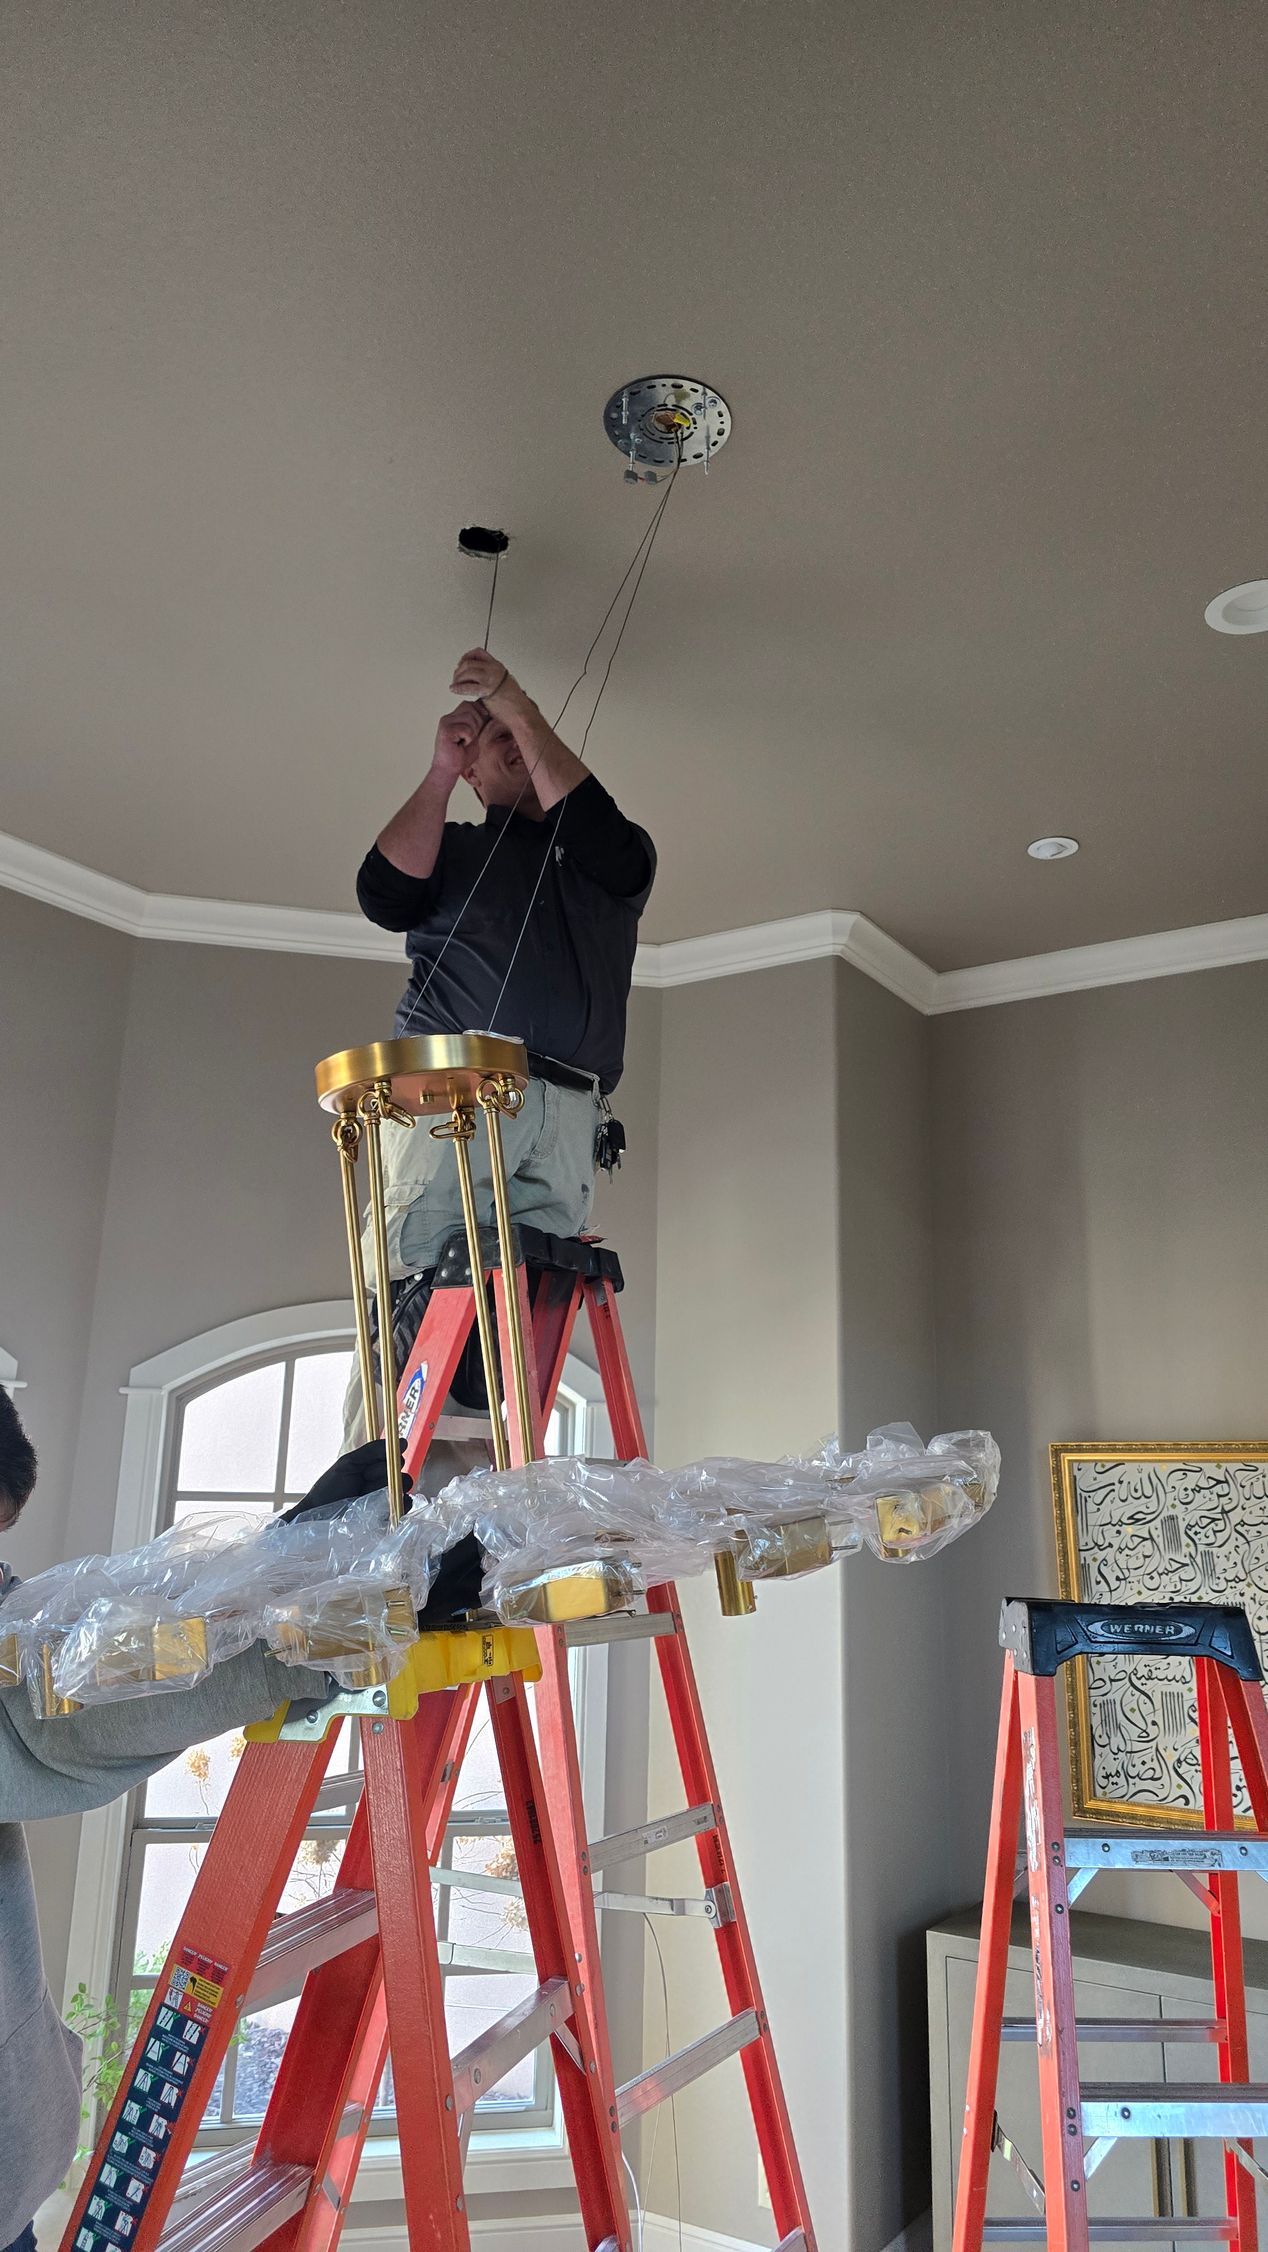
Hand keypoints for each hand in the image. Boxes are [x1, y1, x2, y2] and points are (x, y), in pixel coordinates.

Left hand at [280, 1438, 412, 1523]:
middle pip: (400, 1473)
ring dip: (388, 1489)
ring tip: (367, 1495)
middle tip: (364, 1481)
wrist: (319, 1515)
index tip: (372, 1465)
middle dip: (384, 1475)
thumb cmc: (330, 1487)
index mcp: (374, 1468)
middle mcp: (383, 1483)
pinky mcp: (387, 1516)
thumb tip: (404, 1442)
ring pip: (403, 1489)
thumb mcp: (349, 1463)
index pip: (394, 1459)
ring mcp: (386, 1500)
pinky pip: (404, 1507)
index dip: (388, 1459)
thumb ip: (372, 1450)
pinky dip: (401, 1504)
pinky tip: (386, 1505)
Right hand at [430, 701, 484, 783]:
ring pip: (469, 716)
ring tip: (465, 742)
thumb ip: (478, 723)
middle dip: (477, 722)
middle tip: (471, 738)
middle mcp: (448, 717)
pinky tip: (461, 745)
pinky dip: (468, 739)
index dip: (479, 713)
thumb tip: (488, 711)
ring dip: (473, 732)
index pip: (470, 704)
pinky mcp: (446, 730)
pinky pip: (466, 729)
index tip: (479, 729)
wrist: (449, 770)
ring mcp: (445, 723)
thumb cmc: (462, 756)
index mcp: (454, 717)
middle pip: (470, 706)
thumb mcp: (475, 736)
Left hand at [450, 648, 515, 702]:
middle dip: (458, 670)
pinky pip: (467, 687)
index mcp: (498, 666)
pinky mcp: (487, 690)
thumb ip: (492, 677)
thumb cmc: (514, 702)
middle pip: (469, 662)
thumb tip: (478, 680)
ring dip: (457, 679)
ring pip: (467, 672)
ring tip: (455, 685)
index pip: (478, 652)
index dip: (466, 656)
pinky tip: (455, 690)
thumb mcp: (504, 682)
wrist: (520, 712)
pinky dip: (458, 688)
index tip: (461, 663)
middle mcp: (494, 669)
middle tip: (456, 678)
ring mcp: (490, 679)